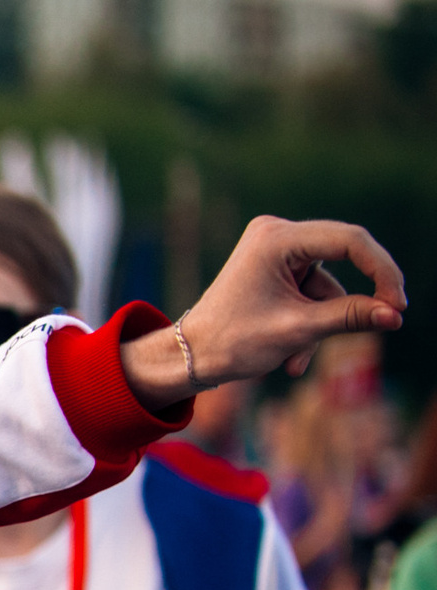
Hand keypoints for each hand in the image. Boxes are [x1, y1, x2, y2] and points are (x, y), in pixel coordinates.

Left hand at [121, 216, 406, 408]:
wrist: (190, 356)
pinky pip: (311, 293)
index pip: (350, 241)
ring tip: (294, 356)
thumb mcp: (299, 330)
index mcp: (276, 238)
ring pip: (327, 285)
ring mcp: (275, 249)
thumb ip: (351, 317)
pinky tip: (290, 356)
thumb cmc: (233, 342)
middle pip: (344, 258)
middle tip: (387, 322)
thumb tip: (396, 314)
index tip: (398, 303)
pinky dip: (308, 323)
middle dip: (350, 303)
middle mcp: (275, 233)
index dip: (382, 270)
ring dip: (321, 324)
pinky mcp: (276, 268)